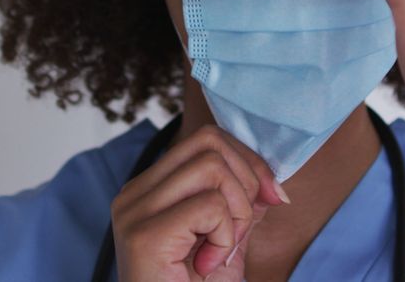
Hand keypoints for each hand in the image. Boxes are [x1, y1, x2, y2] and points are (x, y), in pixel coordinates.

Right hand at [110, 124, 287, 280]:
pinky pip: (210, 206)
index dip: (248, 161)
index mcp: (149, 190)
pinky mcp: (145, 235)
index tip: (270, 198)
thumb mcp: (228, 240)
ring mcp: (134, 212)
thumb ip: (242, 204)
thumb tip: (270, 179)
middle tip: (241, 229)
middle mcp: (134, 194)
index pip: (205, 139)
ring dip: (236, 210)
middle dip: (246, 180)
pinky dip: (225, 236)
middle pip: (208, 142)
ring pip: (211, 167)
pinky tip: (209, 265)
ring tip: (221, 248)